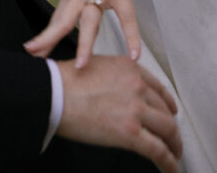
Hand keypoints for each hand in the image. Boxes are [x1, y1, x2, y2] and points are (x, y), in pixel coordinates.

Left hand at [24, 0, 144, 66]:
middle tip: (37, 59)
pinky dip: (131, 37)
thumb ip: (77, 1)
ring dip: (86, 44)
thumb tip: (69, 21)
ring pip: (90, 21)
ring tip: (82, 66)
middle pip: (62, 20)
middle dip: (49, 40)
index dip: (44, 37)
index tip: (31, 52)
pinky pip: (126, 18)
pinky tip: (135, 55)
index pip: (55, 20)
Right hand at [57, 55, 181, 171]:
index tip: (171, 111)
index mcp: (129, 68)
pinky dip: (169, 163)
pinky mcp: (131, 133)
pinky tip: (171, 168)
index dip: (168, 103)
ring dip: (174, 145)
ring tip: (174, 154)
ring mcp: (136, 109)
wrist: (54, 92)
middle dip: (171, 126)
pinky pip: (159, 151)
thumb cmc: (66, 80)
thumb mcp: (97, 64)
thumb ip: (116, 76)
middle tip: (172, 137)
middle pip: (165, 110)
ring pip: (168, 130)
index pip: (158, 88)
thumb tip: (122, 91)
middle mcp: (137, 85)